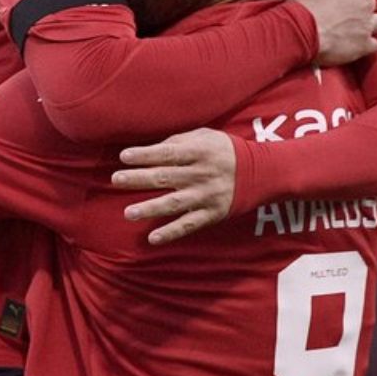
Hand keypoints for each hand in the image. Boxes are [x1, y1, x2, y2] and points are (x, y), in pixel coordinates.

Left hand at [109, 128, 236, 243]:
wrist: (260, 173)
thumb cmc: (225, 151)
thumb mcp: (206, 137)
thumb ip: (179, 141)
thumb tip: (152, 150)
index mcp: (199, 152)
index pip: (167, 153)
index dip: (145, 155)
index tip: (124, 156)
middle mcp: (201, 174)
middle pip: (166, 177)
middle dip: (139, 178)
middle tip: (116, 179)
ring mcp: (206, 196)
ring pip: (174, 204)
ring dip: (150, 208)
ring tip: (128, 213)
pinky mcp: (211, 214)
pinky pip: (189, 225)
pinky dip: (171, 232)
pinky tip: (152, 238)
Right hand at [290, 0, 376, 66]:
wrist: (301, 29)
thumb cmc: (302, 3)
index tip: (336, 2)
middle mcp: (366, 0)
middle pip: (367, 4)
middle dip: (357, 10)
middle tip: (340, 18)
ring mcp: (368, 23)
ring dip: (366, 26)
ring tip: (350, 33)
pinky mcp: (365, 44)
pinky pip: (373, 45)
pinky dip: (364, 46)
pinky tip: (352, 47)